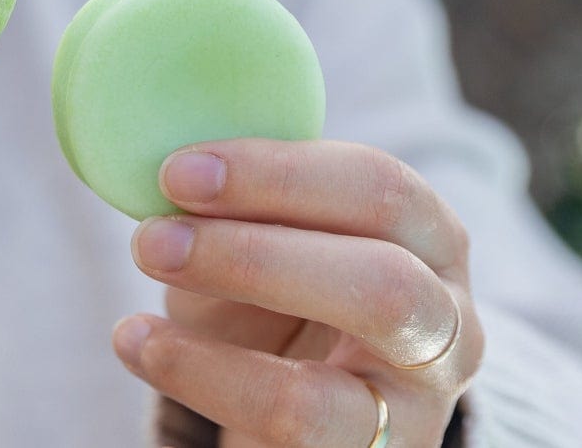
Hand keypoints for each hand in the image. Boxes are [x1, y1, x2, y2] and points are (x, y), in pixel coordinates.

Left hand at [113, 138, 483, 447]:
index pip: (379, 188)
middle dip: (254, 258)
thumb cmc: (284, 280)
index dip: (277, 175)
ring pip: (328, 394)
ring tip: (135, 314)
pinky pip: (285, 433)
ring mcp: (414, 411)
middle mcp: (447, 322)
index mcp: (430, 232)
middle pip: (381, 284)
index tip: (178, 170)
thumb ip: (244, 195)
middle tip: (152, 239)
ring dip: (212, 356)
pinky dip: (200, 383)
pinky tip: (139, 344)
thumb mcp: (276, 224)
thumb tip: (165, 160)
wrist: (304, 395)